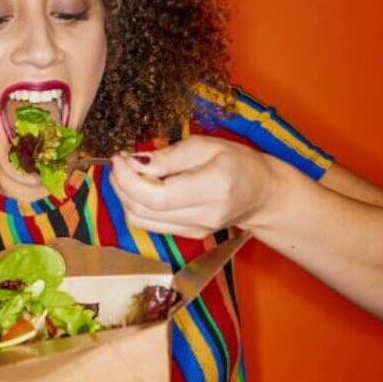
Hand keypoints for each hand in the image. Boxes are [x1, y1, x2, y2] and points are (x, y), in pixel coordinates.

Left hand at [108, 135, 282, 237]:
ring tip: (128, 173)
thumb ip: (169, 156)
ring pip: (141, 220)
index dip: (128, 178)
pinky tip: (142, 186)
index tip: (120, 158)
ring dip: (125, 196)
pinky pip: (150, 224)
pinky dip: (137, 205)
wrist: (263, 194)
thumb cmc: (238, 162)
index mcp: (212, 188)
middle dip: (121, 184)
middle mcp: (203, 216)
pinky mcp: (189, 235)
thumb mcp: (207, 146)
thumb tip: (134, 162)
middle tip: (119, 162)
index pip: (156, 196)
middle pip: (143, 210)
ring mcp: (195, 231)